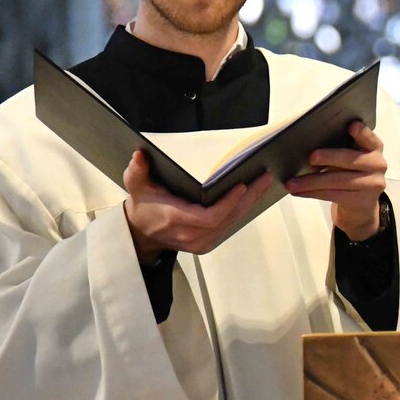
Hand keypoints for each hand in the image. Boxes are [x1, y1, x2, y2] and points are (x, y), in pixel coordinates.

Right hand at [122, 151, 271, 260]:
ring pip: (232, 223)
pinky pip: (229, 227)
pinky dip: (242, 211)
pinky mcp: (206, 244)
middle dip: (249, 198)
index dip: (228, 203)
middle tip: (264, 178)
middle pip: (227, 219)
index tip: (242, 186)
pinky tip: (254, 197)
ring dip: (250, 204)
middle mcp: (190, 234)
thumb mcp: (135, 186)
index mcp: (175, 219)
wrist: (141, 233)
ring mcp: (200, 242)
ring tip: (264, 183)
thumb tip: (140, 155)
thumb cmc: (143, 206)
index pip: (209, 217)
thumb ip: (137, 170)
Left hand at [287, 121, 387, 239]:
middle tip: (310, 158)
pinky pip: (335, 195)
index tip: (351, 126)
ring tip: (292, 183)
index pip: (369, 138)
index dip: (362, 132)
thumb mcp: (348, 158)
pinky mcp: (364, 200)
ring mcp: (373, 183)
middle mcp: (378, 164)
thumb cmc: (348, 172)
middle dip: (329, 157)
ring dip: (312, 181)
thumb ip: (338, 148)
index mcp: (374, 147)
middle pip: (351, 159)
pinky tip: (299, 192)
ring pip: (339, 180)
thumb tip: (306, 147)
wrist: (361, 202)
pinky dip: (313, 193)